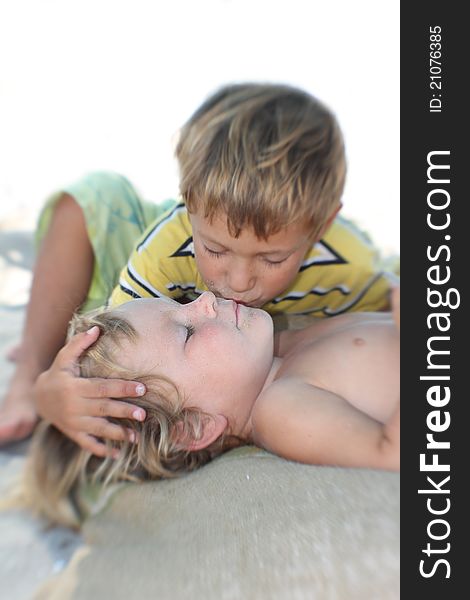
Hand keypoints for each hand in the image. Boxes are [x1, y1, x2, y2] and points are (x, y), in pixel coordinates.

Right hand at [34, 326, 146, 456]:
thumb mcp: (64, 358)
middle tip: (143, 414)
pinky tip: (117, 454)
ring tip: (136, 438)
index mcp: (76, 387)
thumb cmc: (58, 374)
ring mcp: (74, 422)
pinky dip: (101, 450)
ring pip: (98, 429)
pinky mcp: (74, 433)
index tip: (142, 388)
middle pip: (104, 409)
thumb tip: (97, 329)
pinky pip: (88, 444)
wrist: (38, 398)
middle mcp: (75, 406)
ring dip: (117, 434)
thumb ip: (79, 343)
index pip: (103, 387)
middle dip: (124, 412)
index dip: (123, 387)